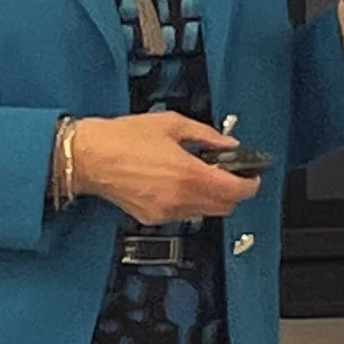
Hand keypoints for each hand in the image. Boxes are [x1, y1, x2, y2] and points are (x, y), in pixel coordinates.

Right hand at [68, 112, 259, 225]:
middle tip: (230, 173)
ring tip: (202, 174)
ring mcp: (166, 212)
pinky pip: (183, 214)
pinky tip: (179, 183)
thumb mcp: (172, 124)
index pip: (235, 191)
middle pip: (225, 207)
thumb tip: (229, 143)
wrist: (90, 157)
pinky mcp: (152, 218)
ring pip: (205, 212)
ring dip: (212, 197)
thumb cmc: (124, 137)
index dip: (250, 184)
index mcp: (188, 174)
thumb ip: (207, 135)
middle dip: (233, 191)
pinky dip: (190, 202)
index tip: (253, 176)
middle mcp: (180, 198)